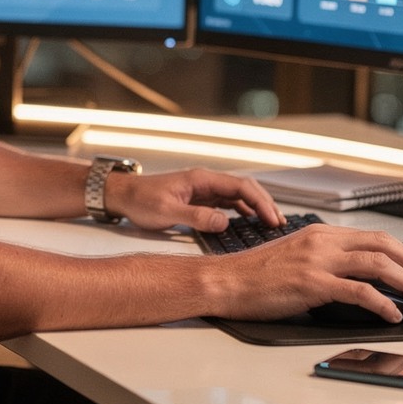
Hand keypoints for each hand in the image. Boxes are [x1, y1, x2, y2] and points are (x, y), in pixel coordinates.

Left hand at [104, 166, 283, 233]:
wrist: (122, 195)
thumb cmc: (141, 201)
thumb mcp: (167, 213)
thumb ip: (196, 218)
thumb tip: (224, 223)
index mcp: (201, 179)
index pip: (240, 187)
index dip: (261, 202)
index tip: (273, 219)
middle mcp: (206, 181)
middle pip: (245, 188)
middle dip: (265, 203)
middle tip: (280, 223)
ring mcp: (203, 189)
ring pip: (238, 194)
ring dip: (256, 207)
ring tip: (271, 224)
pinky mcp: (199, 198)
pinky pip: (227, 202)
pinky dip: (242, 210)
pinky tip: (250, 221)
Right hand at [209, 224, 402, 323]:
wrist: (225, 282)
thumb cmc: (254, 276)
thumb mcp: (294, 256)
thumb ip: (323, 260)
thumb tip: (354, 279)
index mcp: (320, 233)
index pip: (373, 236)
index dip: (401, 252)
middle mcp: (323, 241)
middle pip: (383, 245)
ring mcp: (318, 261)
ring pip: (378, 265)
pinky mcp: (312, 284)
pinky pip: (359, 292)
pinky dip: (383, 303)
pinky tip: (393, 314)